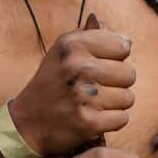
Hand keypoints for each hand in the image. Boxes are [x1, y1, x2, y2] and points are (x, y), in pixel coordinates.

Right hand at [9, 14, 135, 156]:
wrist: (27, 122)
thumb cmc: (52, 82)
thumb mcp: (63, 49)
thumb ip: (93, 35)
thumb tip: (126, 39)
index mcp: (73, 45)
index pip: (123, 46)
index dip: (115, 57)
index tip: (100, 65)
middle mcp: (78, 68)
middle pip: (129, 73)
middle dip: (117, 82)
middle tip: (96, 88)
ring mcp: (83, 96)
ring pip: (128, 98)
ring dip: (115, 103)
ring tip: (94, 103)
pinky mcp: (88, 123)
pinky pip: (122, 119)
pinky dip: (111, 121)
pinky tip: (94, 117)